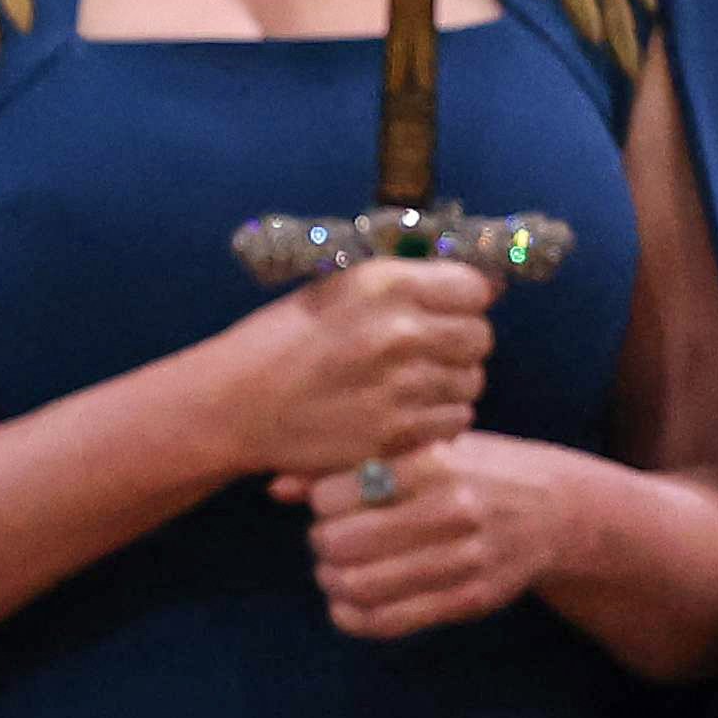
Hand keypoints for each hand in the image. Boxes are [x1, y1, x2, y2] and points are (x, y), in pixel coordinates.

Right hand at [200, 259, 494, 479]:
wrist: (237, 404)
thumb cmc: (280, 341)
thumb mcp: (336, 292)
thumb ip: (403, 287)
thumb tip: (477, 287)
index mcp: (383, 284)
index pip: (474, 286)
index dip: (463, 298)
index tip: (447, 307)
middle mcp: (401, 331)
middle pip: (480, 336)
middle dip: (458, 342)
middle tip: (424, 349)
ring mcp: (404, 386)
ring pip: (471, 381)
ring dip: (448, 382)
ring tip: (406, 383)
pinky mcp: (402, 433)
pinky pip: (455, 420)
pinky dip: (437, 418)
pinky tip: (402, 411)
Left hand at [277, 432, 570, 639]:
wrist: (556, 508)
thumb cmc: (473, 466)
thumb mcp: (422, 448)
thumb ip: (351, 463)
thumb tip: (277, 489)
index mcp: (432, 463)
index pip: (337, 494)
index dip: (320, 502)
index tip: (327, 502)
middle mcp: (452, 511)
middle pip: (344, 543)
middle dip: (322, 545)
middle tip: (325, 540)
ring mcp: (466, 560)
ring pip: (363, 587)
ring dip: (333, 582)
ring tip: (333, 570)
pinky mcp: (472, 599)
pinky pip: (393, 621)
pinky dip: (354, 618)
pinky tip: (345, 604)